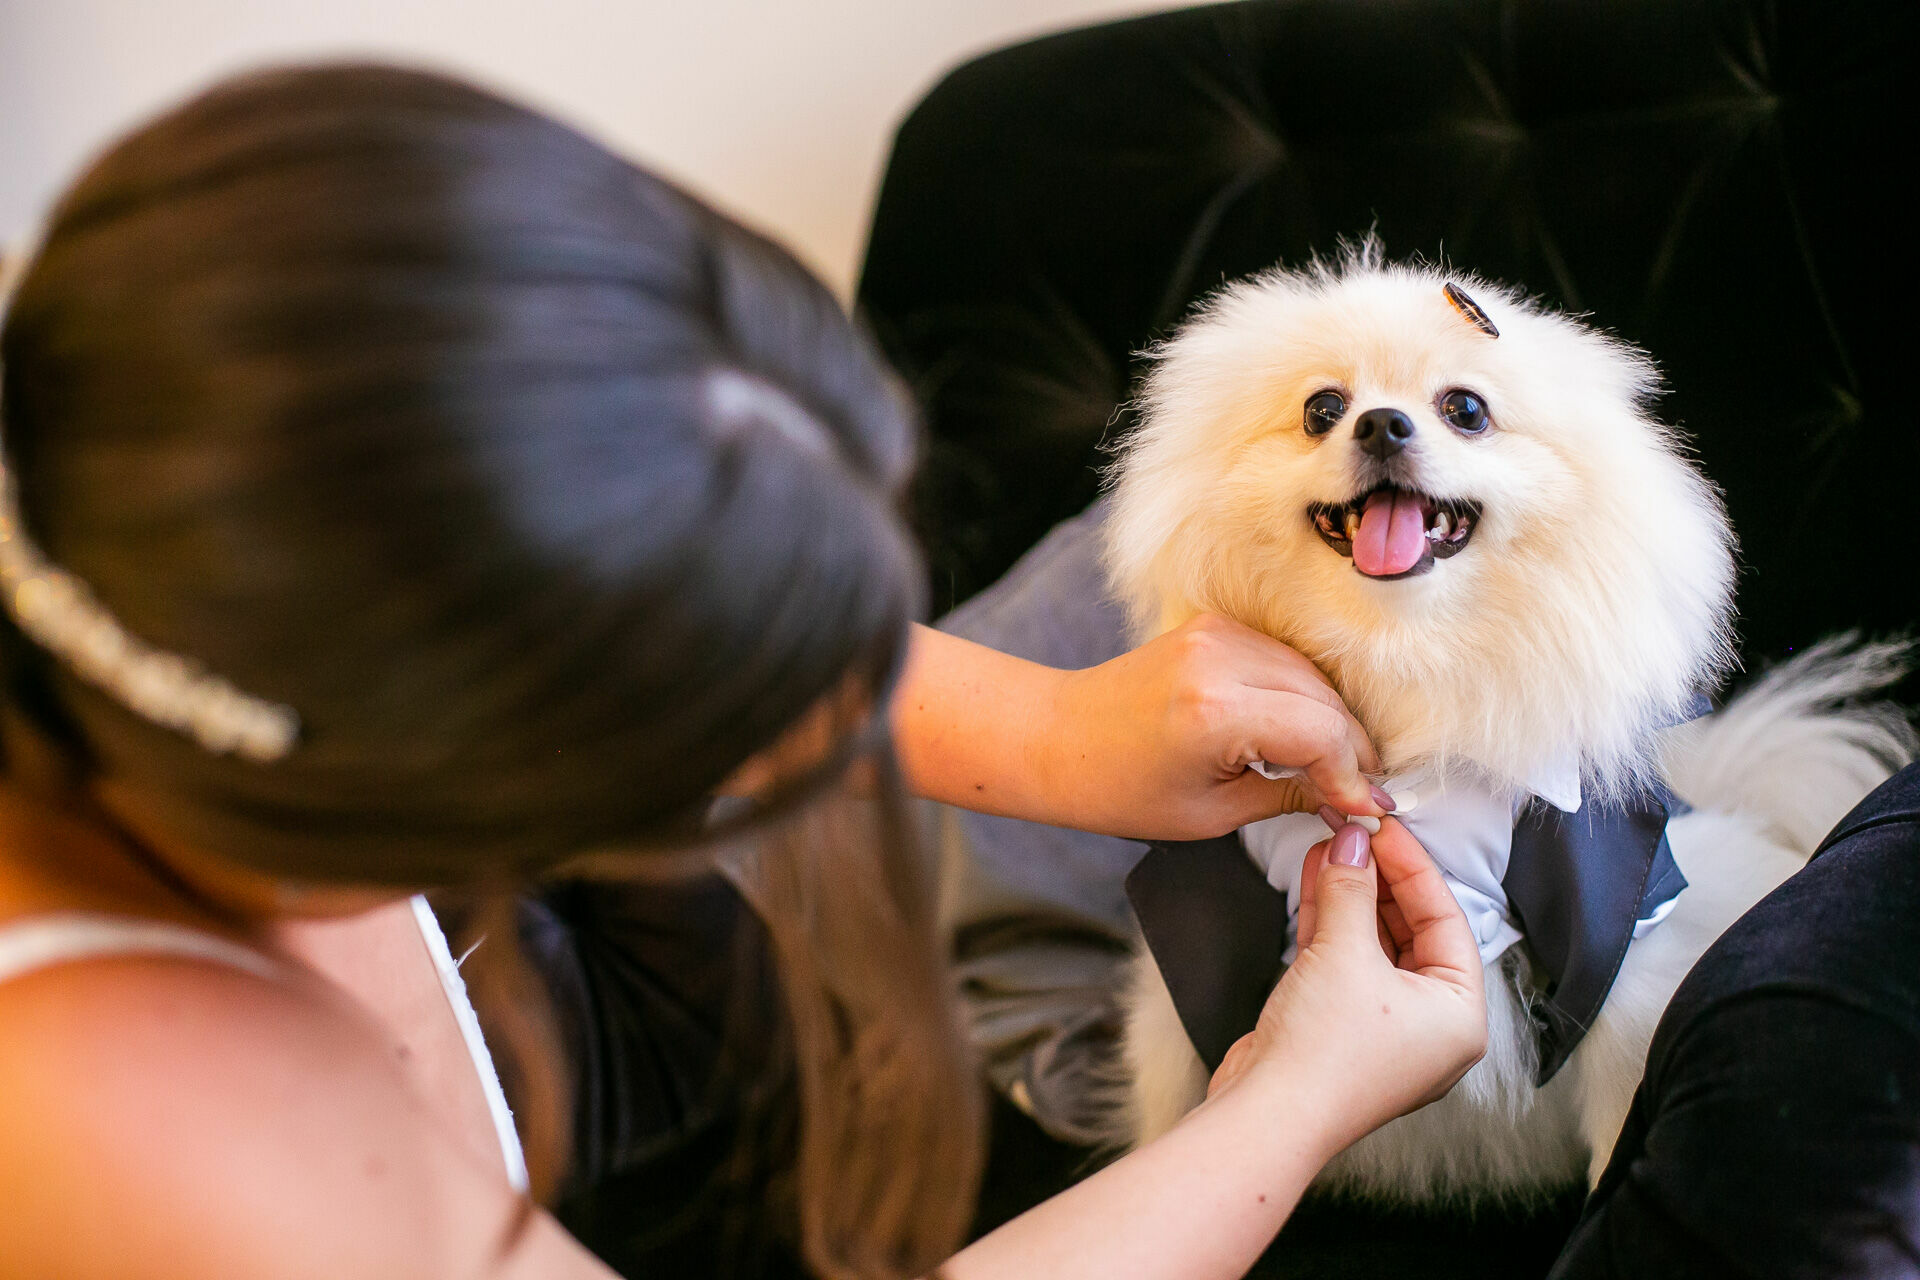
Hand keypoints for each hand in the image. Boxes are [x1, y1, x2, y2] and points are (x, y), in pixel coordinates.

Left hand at [1045, 614, 1386, 838]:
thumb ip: (1289, 796)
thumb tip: (1351, 800)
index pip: (1321, 733)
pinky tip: (1303, 732)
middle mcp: (1219, 659)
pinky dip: (1302, 693)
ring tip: (1339, 768)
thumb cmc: (1121, 789)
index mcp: (1216, 710)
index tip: (1365, 806)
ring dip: (1331, 720)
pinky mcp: (1212, 625)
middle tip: (1361, 792)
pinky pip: (1281, 658)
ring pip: (1310, 675)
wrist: (1058, 739)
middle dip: (1351, 748)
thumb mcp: (1211, 812)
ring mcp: (1215, 634)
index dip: (1351, 773)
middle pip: (1325, 699)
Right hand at [1207, 819, 1485, 1157]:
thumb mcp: (1344, 954)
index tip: (1384, 827)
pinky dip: (1331, 922)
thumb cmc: (1325, 1053)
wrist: (1266, 1116)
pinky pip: (1346, 963)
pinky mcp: (1342, 1028)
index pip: (1446, 919)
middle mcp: (1430, 1025)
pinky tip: (1316, 879)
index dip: (1411, 866)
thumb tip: (1355, 841)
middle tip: (1355, 832)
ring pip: (1375, 944)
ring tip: (1332, 845)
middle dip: (1380, 878)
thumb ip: (1352, 889)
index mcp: (1460, 1015)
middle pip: (1412, 930)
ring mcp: (1384, 1028)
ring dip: (1353, 895)